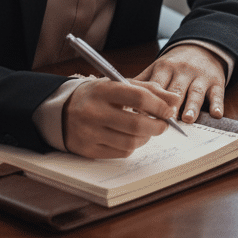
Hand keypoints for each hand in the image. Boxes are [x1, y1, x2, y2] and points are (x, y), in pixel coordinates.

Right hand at [63, 78, 180, 158]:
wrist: (62, 111)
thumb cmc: (99, 96)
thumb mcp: (120, 85)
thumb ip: (149, 89)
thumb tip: (175, 100)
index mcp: (103, 90)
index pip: (138, 98)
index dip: (159, 105)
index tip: (170, 110)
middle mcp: (94, 112)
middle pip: (136, 124)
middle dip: (158, 126)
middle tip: (164, 125)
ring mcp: (89, 133)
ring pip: (131, 142)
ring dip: (146, 137)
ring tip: (147, 130)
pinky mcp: (88, 150)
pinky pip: (121, 153)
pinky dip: (133, 146)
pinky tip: (131, 137)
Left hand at [136, 44, 227, 120]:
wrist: (202, 48)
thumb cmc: (175, 66)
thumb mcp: (157, 69)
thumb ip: (141, 83)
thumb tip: (118, 98)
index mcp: (164, 69)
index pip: (155, 86)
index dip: (149, 101)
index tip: (141, 116)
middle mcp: (182, 72)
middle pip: (175, 90)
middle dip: (170, 105)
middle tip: (164, 121)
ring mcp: (200, 77)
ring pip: (195, 93)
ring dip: (192, 106)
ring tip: (187, 119)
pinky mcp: (216, 82)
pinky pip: (217, 94)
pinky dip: (217, 104)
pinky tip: (216, 114)